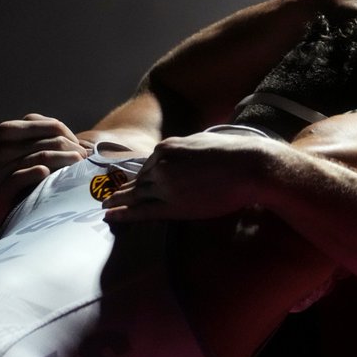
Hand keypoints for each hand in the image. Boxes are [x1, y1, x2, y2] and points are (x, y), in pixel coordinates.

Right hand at [0, 113, 91, 223]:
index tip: (80, 149)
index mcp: (9, 131)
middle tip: (84, 162)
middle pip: (51, 142)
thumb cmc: (24, 173)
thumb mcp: (31, 150)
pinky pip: (22, 176)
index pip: (52, 126)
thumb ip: (48, 139)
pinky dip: (39, 174)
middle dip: (74, 151)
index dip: (72, 137)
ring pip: (42, 157)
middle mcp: (0, 147)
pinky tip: (48, 175)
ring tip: (78, 169)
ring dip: (66, 162)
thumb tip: (85, 144)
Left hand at [102, 131, 278, 222]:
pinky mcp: (173, 206)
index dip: (140, 178)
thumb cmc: (235, 153)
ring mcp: (165, 186)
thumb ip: (186, 150)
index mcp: (168, 149)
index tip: (131, 183)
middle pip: (139, 181)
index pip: (148, 166)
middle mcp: (161, 166)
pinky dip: (124, 214)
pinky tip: (111, 215)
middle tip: (107, 196)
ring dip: (119, 202)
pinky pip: (142, 211)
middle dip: (124, 190)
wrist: (250, 167)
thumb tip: (182, 155)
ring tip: (106, 207)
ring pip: (137, 196)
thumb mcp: (203, 141)